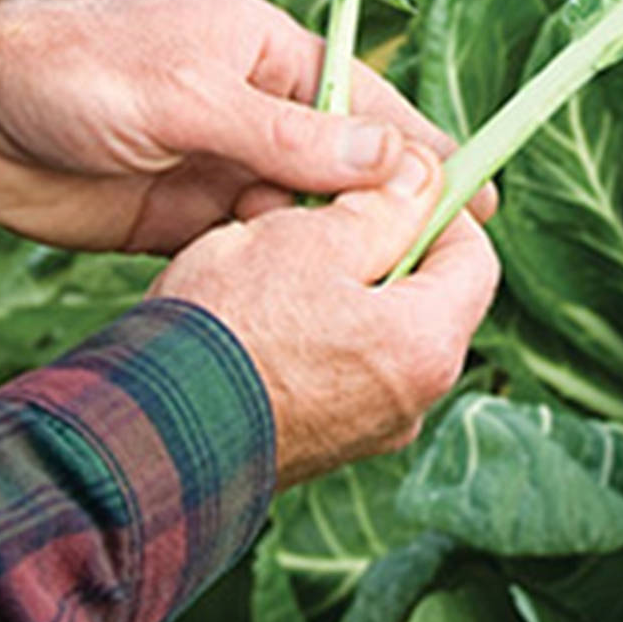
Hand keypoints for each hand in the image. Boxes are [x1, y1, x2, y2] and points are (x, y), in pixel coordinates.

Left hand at [0, 0, 495, 253]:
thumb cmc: (77, 73)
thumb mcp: (188, 97)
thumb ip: (287, 134)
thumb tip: (389, 158)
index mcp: (272, 56)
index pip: (372, 106)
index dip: (426, 153)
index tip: (477, 198)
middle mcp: (260, 111)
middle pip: (349, 167)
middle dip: (391, 211)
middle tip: (437, 266)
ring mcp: (226, 167)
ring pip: (308, 215)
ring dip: (336, 248)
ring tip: (378, 294)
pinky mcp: (191, 219)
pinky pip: (258, 249)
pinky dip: (283, 271)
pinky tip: (305, 301)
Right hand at [150, 150, 500, 483]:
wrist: (148, 437)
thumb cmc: (229, 331)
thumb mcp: (310, 239)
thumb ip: (383, 206)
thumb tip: (424, 179)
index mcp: (427, 345)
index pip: (474, 257)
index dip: (438, 205)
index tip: (393, 179)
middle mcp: (414, 398)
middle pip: (423, 292)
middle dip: (375, 237)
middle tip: (314, 209)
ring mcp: (368, 428)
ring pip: (373, 326)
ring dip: (333, 279)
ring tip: (268, 248)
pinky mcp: (322, 442)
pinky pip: (336, 366)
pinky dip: (310, 327)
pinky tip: (254, 303)